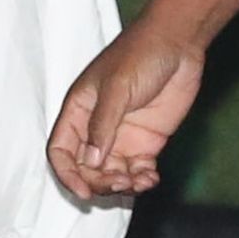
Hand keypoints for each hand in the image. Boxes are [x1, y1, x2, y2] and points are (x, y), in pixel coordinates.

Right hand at [48, 19, 206, 200]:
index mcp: (78, 110)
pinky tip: (152, 178)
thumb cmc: (139, 55)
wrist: (177, 45)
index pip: (61, 150)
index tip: (84, 192)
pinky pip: (137, 171)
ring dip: (123, 185)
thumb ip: (102, 126)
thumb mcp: (117, 88)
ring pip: (112, 174)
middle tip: (120, 184)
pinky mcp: (146, 142)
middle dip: (99, 182)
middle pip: (86, 168)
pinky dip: (142, 181)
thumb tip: (90, 162)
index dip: (67, 173)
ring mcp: (121, 136)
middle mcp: (95, 127)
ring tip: (141, 182)